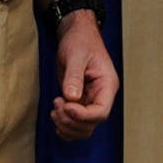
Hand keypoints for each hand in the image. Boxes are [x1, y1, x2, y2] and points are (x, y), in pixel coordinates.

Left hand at [51, 13, 118, 139]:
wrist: (76, 34)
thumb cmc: (80, 40)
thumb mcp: (76, 54)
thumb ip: (74, 76)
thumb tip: (72, 97)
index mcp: (107, 84)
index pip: (101, 111)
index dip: (82, 115)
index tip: (66, 106)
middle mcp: (101, 95)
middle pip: (91, 124)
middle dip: (71, 121)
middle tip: (57, 105)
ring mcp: (91, 100)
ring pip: (83, 128)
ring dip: (66, 125)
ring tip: (55, 109)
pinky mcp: (80, 102)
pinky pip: (76, 124)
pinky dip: (65, 127)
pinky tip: (56, 116)